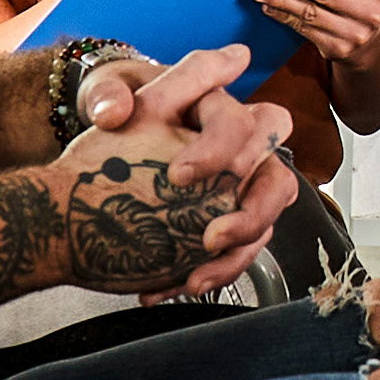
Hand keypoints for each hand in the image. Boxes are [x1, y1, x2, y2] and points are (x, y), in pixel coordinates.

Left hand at [75, 44, 295, 293]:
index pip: (236, 121)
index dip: (218, 149)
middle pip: (275, 176)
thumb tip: (112, 111)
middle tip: (210, 237)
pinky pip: (237, 252)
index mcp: (212, 108)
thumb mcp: (103, 92)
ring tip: (196, 277)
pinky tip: (169, 287)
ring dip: (237, 253)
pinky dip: (209, 274)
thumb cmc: (117, 112)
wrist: (103, 161)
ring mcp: (238, 188)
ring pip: (264, 223)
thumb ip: (105, 94)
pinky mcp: (226, 221)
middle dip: (253, 212)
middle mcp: (238, 147)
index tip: (178, 176)